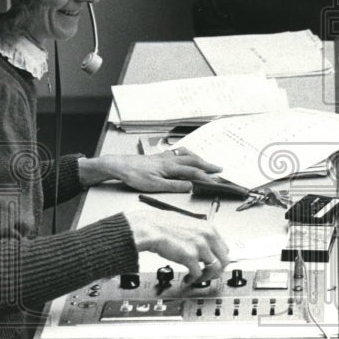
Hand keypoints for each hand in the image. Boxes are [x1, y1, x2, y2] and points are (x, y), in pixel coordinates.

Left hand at [78, 147, 222, 192]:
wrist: (120, 165)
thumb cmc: (135, 176)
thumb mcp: (154, 186)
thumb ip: (174, 186)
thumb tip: (190, 186)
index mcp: (171, 167)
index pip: (193, 172)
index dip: (205, 177)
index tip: (215, 181)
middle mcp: (170, 160)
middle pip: (193, 161)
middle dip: (207, 165)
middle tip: (219, 169)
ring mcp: (165, 157)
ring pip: (187, 155)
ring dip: (199, 158)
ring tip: (206, 162)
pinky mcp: (160, 157)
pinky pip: (179, 153)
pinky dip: (187, 154)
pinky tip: (186, 156)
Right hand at [122, 209, 228, 283]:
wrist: (151, 227)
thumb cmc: (164, 225)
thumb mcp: (189, 225)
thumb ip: (199, 235)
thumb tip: (203, 245)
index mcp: (209, 228)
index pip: (224, 248)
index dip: (219, 259)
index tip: (214, 264)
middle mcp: (208, 237)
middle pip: (224, 260)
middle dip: (218, 271)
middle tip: (209, 275)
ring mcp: (200, 247)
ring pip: (215, 269)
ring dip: (207, 277)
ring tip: (198, 279)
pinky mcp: (190, 257)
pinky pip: (198, 274)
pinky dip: (194, 279)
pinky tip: (188, 279)